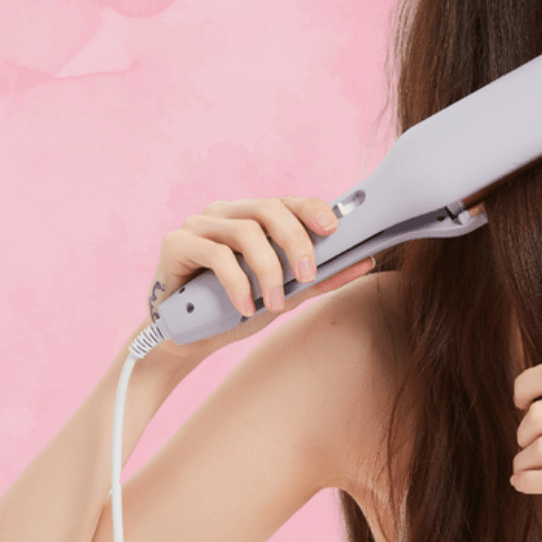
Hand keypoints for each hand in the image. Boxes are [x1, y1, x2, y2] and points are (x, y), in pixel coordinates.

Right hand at [143, 196, 374, 361]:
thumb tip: (366, 262)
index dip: (312, 209)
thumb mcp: (284, 296)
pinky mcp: (176, 243)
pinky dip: (237, 282)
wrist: (185, 340)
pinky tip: (245, 308)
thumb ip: (319, 279)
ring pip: (245, 230)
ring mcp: (198, 225)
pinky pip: (214, 253)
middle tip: (308, 277)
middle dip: (295, 241)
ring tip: (275, 304)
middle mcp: (226, 213)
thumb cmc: (234, 311)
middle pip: (268, 208)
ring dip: (268, 269)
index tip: (333, 228)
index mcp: (252, 218)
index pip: (287, 202)